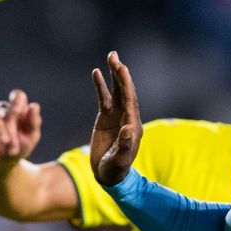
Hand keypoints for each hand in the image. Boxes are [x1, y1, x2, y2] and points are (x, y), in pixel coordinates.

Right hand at [0, 89, 41, 164]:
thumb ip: (34, 122)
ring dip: (0, 128)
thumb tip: (34, 105)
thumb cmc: (22, 146)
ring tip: (6, 141)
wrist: (7, 162)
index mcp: (19, 110)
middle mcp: (4, 110)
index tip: (18, 104)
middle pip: (6, 107)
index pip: (17, 95)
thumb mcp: (31, 137)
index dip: (17, 97)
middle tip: (15, 117)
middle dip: (12, 114)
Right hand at [90, 51, 142, 185]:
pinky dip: (101, 86)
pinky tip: (96, 73)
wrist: (108, 175)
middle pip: (125, 91)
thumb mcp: (120, 160)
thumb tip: (129, 128)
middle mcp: (127, 117)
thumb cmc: (116, 170)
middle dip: (120, 73)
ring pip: (116, 91)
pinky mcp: (106, 118)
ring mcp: (117, 116)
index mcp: (133, 125)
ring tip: (111, 57)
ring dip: (113, 75)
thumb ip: (125, 145)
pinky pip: (104, 98)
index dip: (126, 83)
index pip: (130, 100)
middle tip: (114, 56)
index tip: (121, 68)